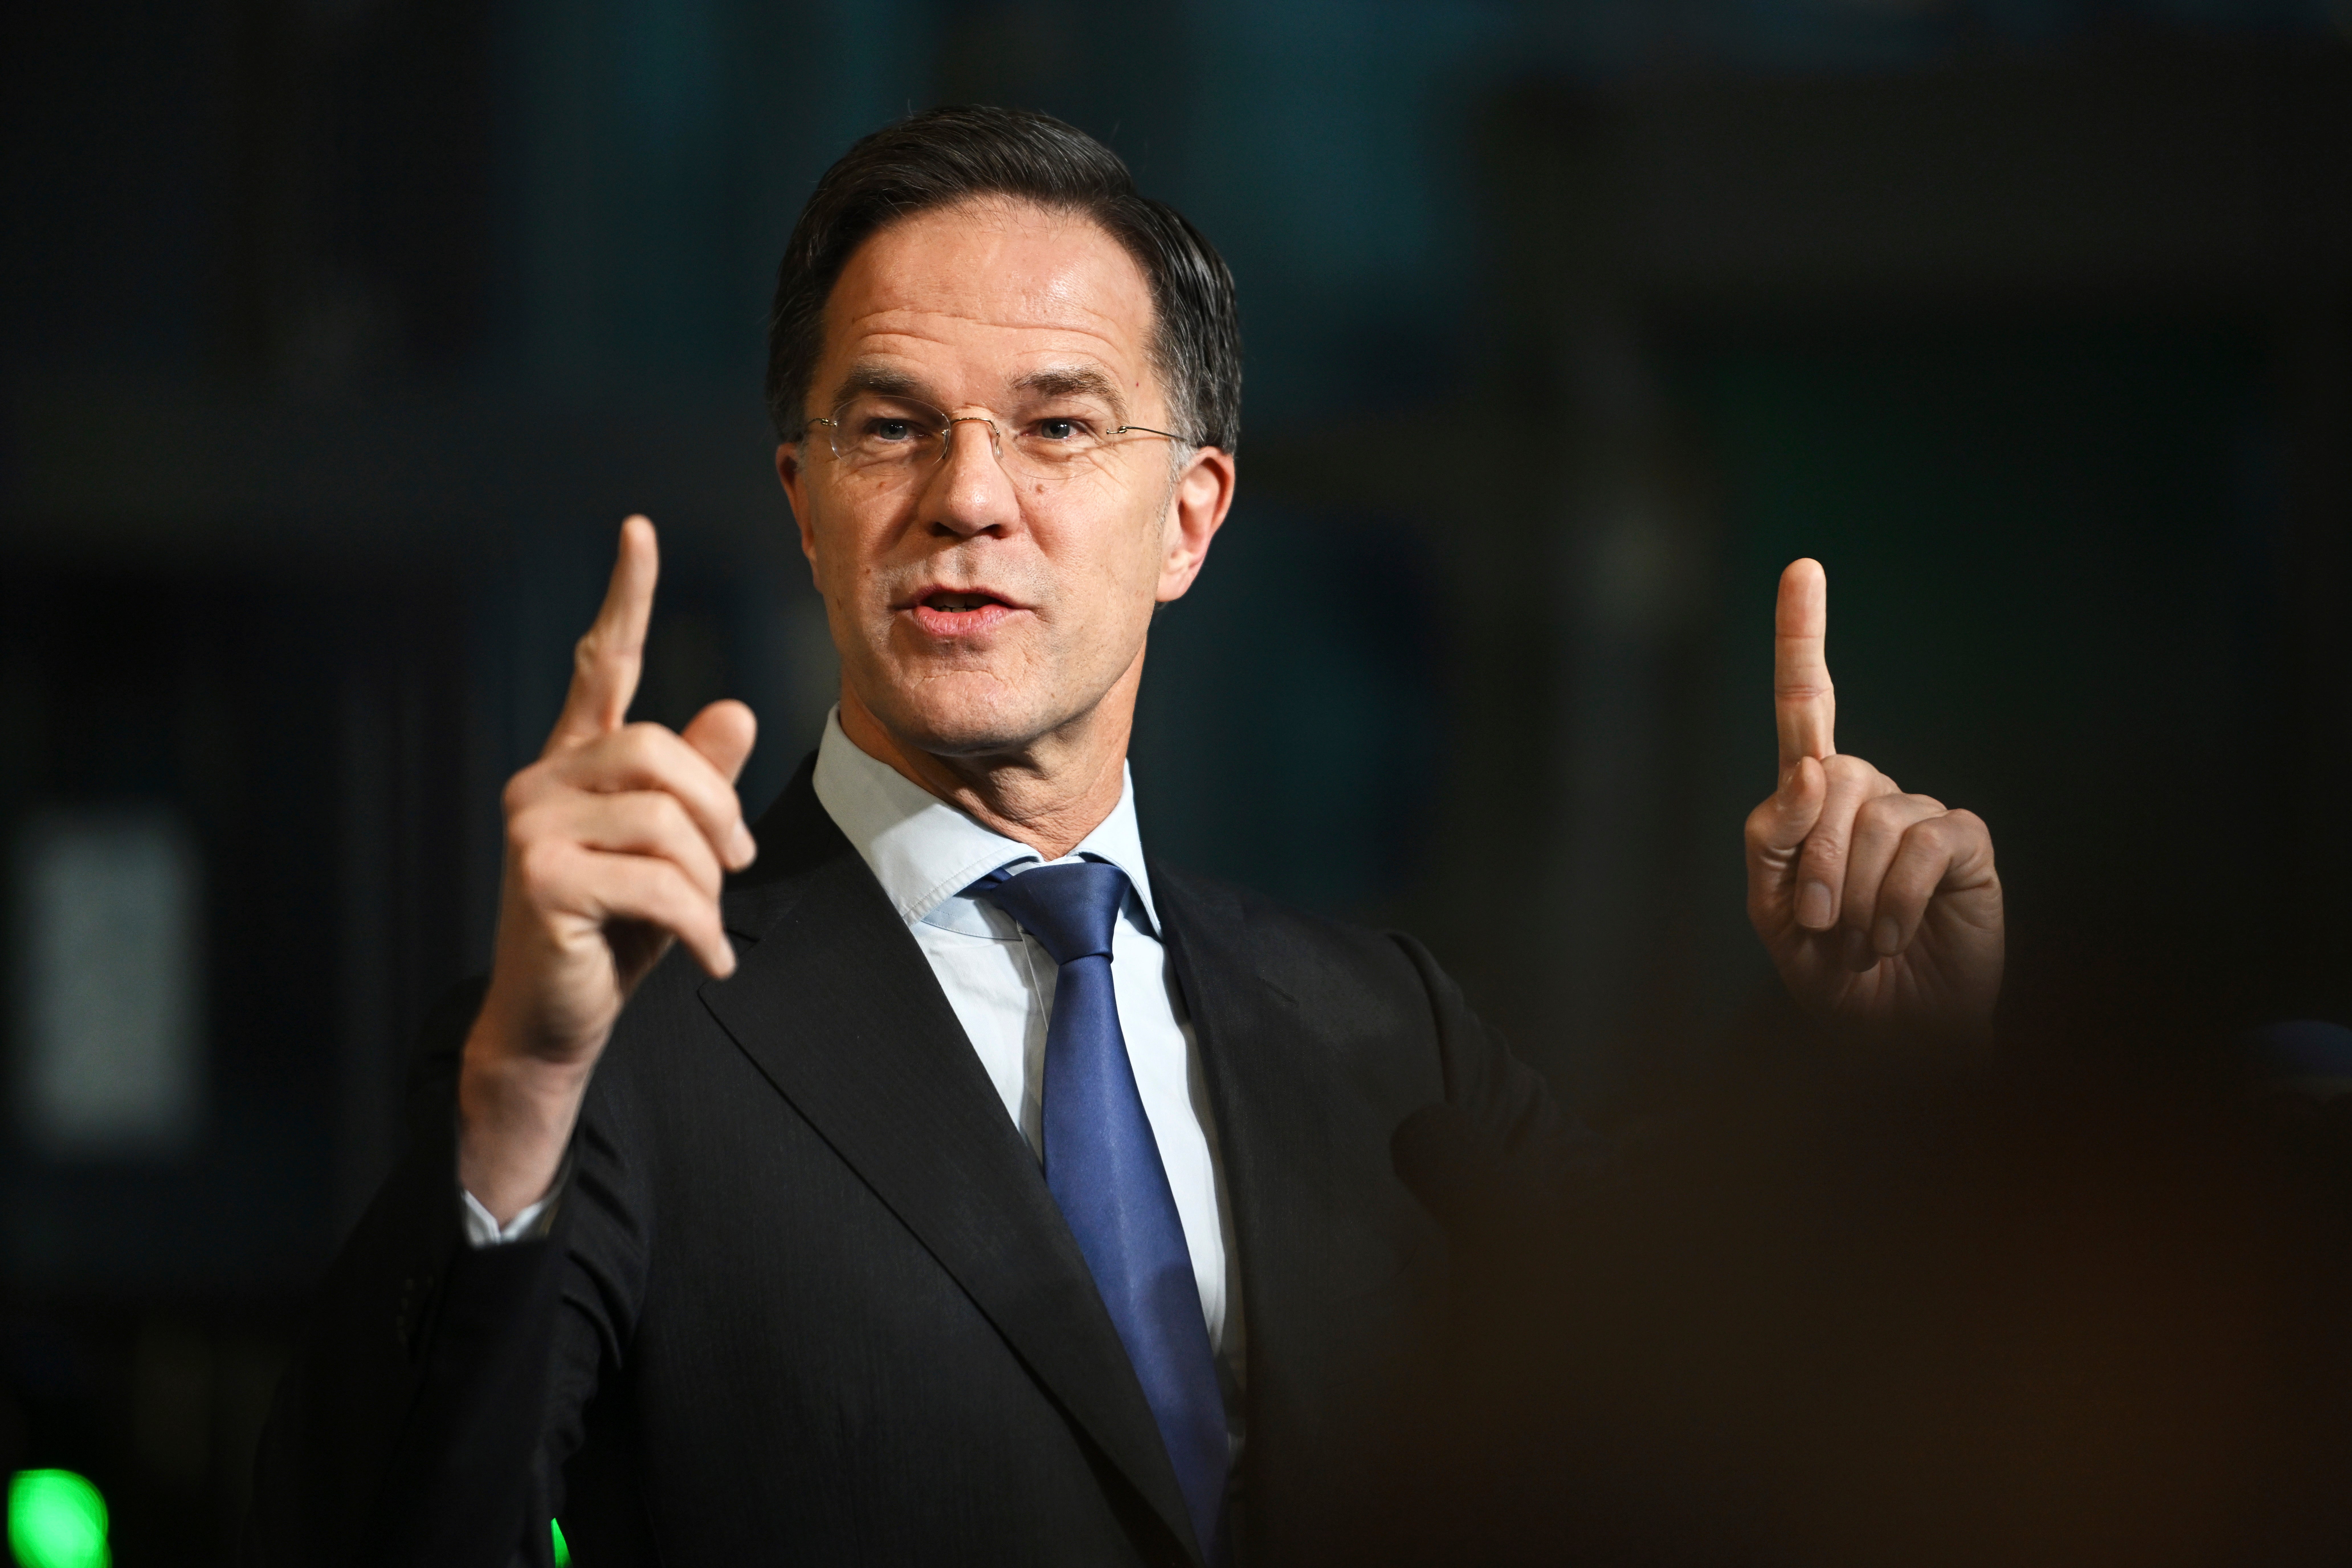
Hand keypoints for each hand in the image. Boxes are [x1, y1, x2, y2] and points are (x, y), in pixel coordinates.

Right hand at [459, 517, 757, 1220]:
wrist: (558, 1019)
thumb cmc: (617, 933)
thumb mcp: (674, 855)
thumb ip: (698, 783)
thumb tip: (731, 711)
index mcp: (576, 763)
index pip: (599, 663)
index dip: (623, 597)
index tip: (639, 530)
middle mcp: (543, 779)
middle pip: (661, 752)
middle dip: (717, 815)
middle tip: (733, 872)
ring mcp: (531, 824)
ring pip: (667, 820)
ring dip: (706, 881)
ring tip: (700, 924)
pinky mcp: (539, 876)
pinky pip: (658, 880)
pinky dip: (698, 927)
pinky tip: (705, 960)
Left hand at [1743, 559, 2001, 1036]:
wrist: (1885, 1031)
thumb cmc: (1825, 965)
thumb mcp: (1769, 906)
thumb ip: (1773, 835)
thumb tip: (1812, 766)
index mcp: (1814, 797)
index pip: (1805, 705)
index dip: (1801, 634)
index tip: (1802, 567)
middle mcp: (1869, 789)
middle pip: (1826, 781)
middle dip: (1810, 863)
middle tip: (1815, 926)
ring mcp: (1921, 813)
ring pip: (1873, 819)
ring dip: (1849, 895)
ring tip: (1856, 941)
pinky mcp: (1965, 843)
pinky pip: (1921, 848)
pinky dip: (1892, 904)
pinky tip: (1890, 940)